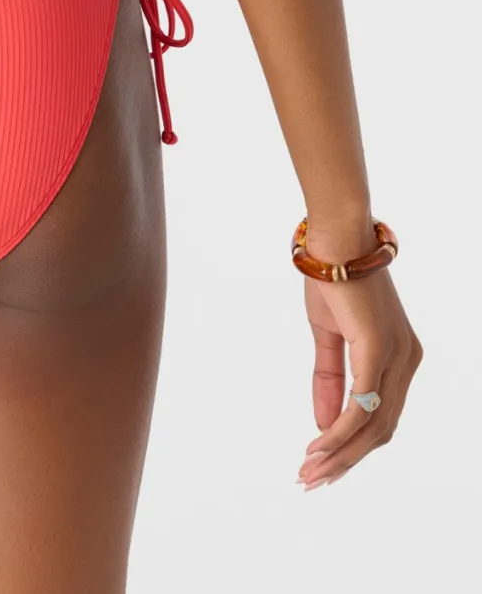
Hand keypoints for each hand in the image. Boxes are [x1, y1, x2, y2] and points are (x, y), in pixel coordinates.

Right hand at [298, 266, 421, 487]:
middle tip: (311, 480)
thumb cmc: (332, 278)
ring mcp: (396, 357)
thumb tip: (324, 425)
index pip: (384, 417)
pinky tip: (318, 444)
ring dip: (339, 453)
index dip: (355, 446)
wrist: (333, 237)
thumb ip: (328, 380)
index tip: (323, 465)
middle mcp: (407, 361)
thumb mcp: (328, 335)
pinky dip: (339, 431)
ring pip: (373, 425)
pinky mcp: (377, 350)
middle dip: (346, 461)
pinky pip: (360, 405)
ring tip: (309, 471)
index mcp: (401, 357)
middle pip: (382, 430)